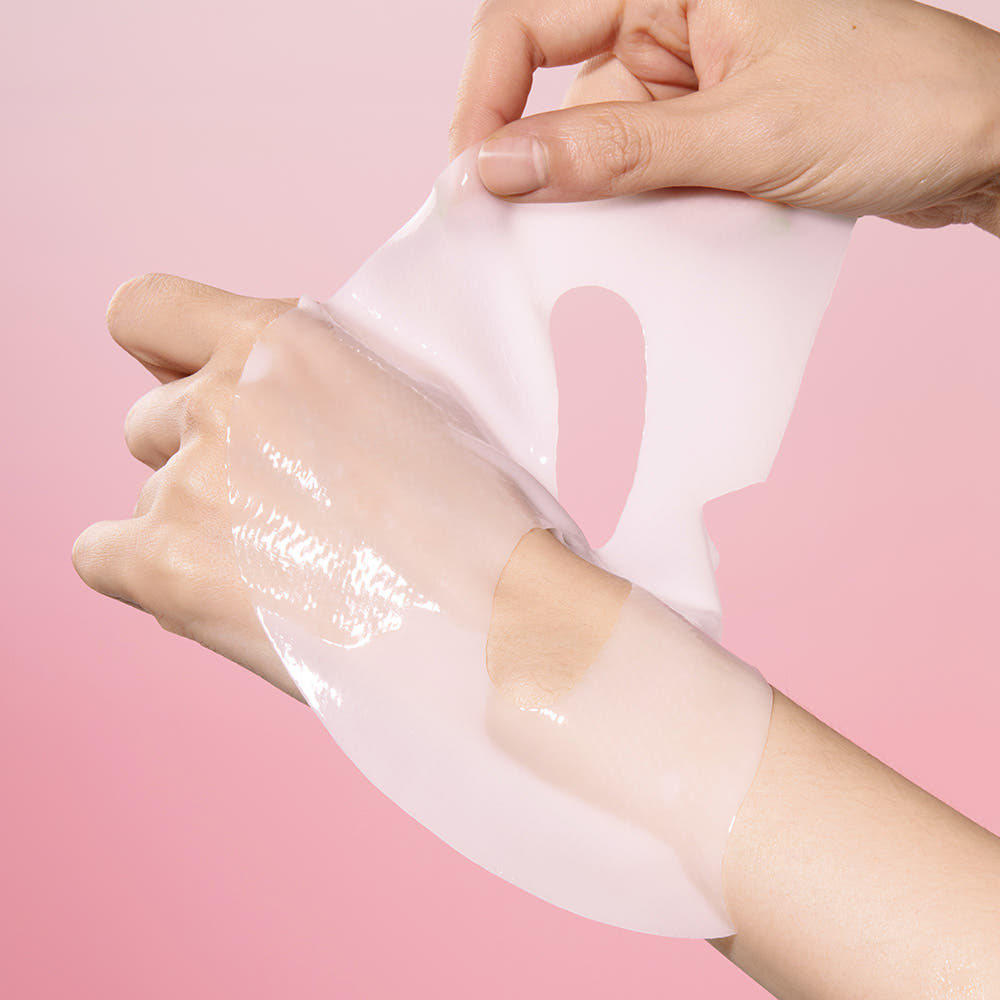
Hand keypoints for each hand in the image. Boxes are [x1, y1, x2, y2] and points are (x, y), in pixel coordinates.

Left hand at [73, 275, 551, 698]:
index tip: (197, 391)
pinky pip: (101, 555)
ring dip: (193, 525)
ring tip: (283, 569)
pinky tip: (223, 595)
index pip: (142, 311)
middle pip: (148, 421)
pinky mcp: (164, 564)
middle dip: (199, 459)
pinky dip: (146, 573)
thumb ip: (323, 377)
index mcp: (283, 338)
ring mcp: (189, 479)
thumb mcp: (410, 397)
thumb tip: (265, 391)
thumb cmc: (480, 516)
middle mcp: (223, 395)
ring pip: (146, 495)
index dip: (164, 357)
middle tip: (280, 510)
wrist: (498, 614)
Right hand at [450, 0, 999, 232]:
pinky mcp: (709, 128)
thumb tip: (501, 165)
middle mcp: (671, 20)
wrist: (985, 144)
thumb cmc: (894, 104)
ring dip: (608, 206)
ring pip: (603, 149)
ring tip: (639, 240)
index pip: (529, 22)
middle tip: (528, 241)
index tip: (474, 178)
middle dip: (548, 172)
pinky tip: (665, 242)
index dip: (487, 99)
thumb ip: (614, 154)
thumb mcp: (742, 134)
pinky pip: (645, 174)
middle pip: (561, 98)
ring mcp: (690, 79)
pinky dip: (645, 215)